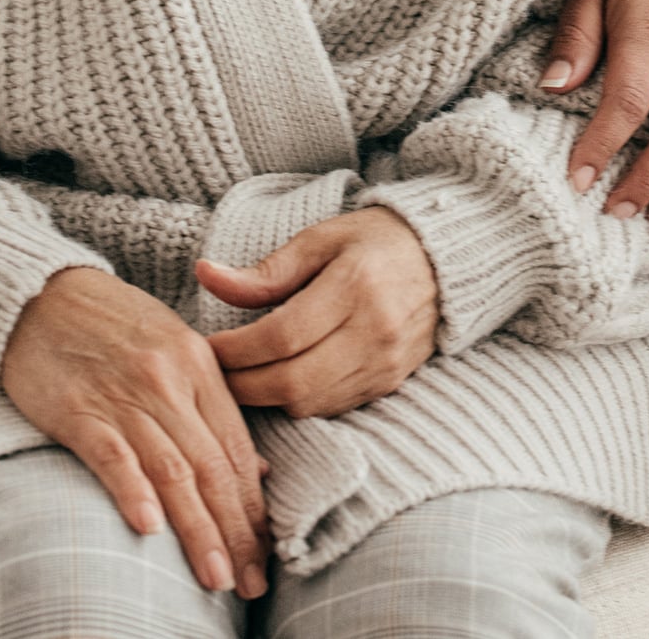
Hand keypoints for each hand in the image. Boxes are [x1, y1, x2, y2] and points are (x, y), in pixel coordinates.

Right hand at [1, 267, 270, 600]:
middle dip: (236, 531)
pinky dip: (132, 491)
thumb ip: (212, 404)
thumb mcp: (174, 346)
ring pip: (171, 471)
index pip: (235, 447)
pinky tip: (148, 528)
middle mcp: (166, 380)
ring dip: (197, 529)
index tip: (266, 552)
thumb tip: (256, 469)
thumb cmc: (110, 323)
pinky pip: (111, 455)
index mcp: (197, 363)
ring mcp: (122, 394)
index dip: (253, 506)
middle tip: (250, 582)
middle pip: (210, 467)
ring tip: (216, 575)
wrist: (39, 292)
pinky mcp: (77, 409)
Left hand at [198, 207, 437, 417]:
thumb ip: (265, 270)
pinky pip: (333, 408)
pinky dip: (299, 403)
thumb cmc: (373, 241)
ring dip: (267, 399)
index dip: (237, 350)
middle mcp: (374, 331)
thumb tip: (207, 276)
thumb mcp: (318, 239)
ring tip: (239, 379)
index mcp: (355, 286)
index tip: (206, 347)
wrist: (443, 259)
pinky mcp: (391, 383)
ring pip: (311, 403)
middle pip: (294, 381)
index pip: (282, 335)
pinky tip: (278, 384)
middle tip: (213, 374)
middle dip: (243, 385)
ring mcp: (386, 363)